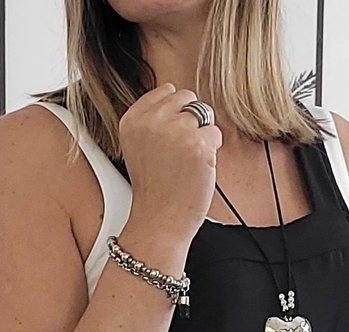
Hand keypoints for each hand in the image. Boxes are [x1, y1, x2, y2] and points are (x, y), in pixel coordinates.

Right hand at [118, 84, 222, 260]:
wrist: (159, 222)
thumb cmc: (154, 190)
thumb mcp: (138, 146)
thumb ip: (153, 119)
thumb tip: (178, 99)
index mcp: (133, 119)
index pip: (166, 91)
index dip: (174, 114)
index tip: (169, 138)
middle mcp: (152, 120)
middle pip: (187, 98)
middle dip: (189, 121)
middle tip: (179, 153)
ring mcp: (176, 131)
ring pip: (203, 114)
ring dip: (201, 137)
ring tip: (187, 162)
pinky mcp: (198, 145)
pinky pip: (216, 134)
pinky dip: (212, 152)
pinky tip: (197, 169)